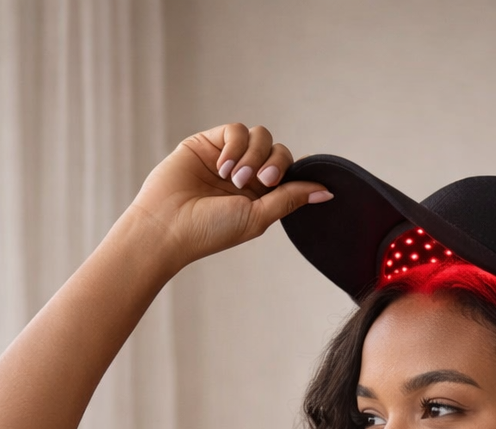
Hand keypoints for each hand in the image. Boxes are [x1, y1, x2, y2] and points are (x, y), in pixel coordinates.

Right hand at [124, 122, 331, 269]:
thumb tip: (327, 191)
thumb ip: (290, 199)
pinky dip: (235, 145)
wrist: (168, 226)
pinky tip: (223, 167)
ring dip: (253, 155)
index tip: (276, 184)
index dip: (289, 171)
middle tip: (260, 181)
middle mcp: (246, 174)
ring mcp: (227, 157)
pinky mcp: (207, 143)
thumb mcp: (258, 217)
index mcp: (261, 195)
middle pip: (278, 150)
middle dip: (274, 163)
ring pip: (259, 136)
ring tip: (235, 178)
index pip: (289, 170)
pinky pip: (235, 130)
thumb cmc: (211, 230)